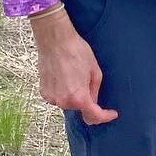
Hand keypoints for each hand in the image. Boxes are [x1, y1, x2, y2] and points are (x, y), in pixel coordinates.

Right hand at [30, 10, 117, 124]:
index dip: (105, 116)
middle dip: (86, 99)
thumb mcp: (94, 70)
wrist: (54, 39)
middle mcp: (64, 102)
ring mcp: (52, 98)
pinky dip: (62, 91)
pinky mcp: (44, 92)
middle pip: (80, 108)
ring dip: (73, 95)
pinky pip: (57, 96)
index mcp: (79, 98)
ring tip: (73, 74)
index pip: (94, 116)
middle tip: (87, 80)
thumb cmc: (76, 51)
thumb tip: (94, 102)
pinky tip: (63, 75)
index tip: (112, 113)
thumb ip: (95, 91)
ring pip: (68, 103)